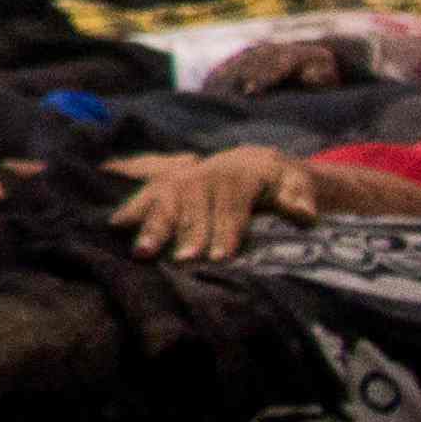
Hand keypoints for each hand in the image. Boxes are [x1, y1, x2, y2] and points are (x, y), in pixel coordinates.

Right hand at [108, 150, 311, 261]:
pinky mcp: (169, 183)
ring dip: (154, 225)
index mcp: (238, 175)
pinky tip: (116, 225)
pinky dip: (131, 208)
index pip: (232, 205)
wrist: (254, 161)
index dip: (226, 230)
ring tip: (143, 251)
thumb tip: (304, 214)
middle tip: (184, 260)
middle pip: (195, 204)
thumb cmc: (278, 182)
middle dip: (188, 233)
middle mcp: (206, 174)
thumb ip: (300, 197)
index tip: (222, 257)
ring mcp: (184, 177)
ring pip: (167, 199)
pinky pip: (148, 193)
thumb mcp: (296, 184)